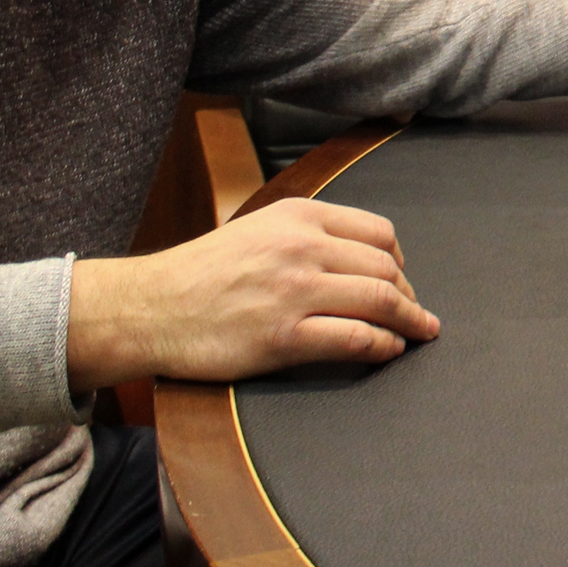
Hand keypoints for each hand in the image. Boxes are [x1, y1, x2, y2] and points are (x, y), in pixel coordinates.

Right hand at [67, 199, 439, 390]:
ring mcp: (293, 292)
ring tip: (419, 331)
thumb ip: (306, 234)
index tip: (402, 278)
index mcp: (299, 216)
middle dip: (409, 293)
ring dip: (409, 319)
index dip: (399, 260)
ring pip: (379, 300)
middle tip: (416, 311)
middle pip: (385, 268)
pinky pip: (354, 338)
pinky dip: (383, 345)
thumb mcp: (258, 229)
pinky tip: (390, 350)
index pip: (378, 233)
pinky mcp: (282, 337)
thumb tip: (357, 254)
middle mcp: (301, 247)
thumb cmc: (201, 273)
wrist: (148, 307)